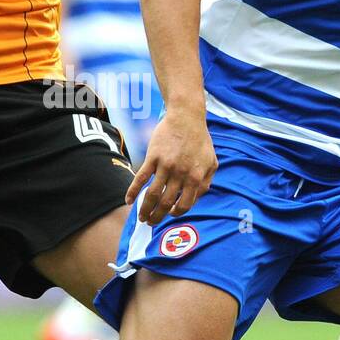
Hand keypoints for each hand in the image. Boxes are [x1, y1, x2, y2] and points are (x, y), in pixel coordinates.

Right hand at [125, 106, 216, 223]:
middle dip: (157, 217)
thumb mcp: (211, 163)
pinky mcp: (153, 157)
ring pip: (152, 194)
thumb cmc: (200, 140)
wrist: (186, 117)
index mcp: (195, 178)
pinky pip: (140, 178)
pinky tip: (128, 201)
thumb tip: (197, 198)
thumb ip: (205, 182)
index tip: (170, 213)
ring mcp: (165, 166)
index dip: (176, 213)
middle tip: (151, 222)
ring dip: (145, 209)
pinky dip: (133, 191)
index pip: (184, 204)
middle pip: (166, 203)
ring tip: (141, 217)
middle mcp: (180, 174)